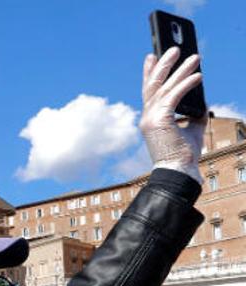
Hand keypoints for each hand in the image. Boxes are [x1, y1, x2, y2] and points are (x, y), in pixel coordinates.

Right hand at [139, 47, 205, 182]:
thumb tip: (203, 100)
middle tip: (174, 49)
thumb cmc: (183, 155)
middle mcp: (146, 117)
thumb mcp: (191, 130)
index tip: (152, 57)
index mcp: (150, 119)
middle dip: (163, 65)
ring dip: (180, 70)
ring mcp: (150, 118)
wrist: (178, 172)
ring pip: (164, 87)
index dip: (149, 73)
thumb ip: (194, 115)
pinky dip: (186, 84)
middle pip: (153, 85)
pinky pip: (174, 96)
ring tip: (194, 58)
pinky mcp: (159, 120)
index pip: (148, 92)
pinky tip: (198, 76)